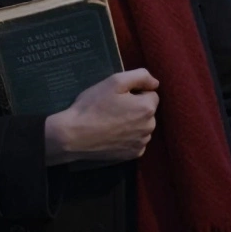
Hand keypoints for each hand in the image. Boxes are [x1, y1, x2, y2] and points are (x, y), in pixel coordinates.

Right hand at [44, 68, 159, 165]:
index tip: (118, 96)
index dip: (134, 92)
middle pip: (147, 111)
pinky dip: (128, 137)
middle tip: (113, 108)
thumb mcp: (114, 81)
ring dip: (133, 122)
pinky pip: (136, 141)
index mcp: (147, 108)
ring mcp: (141, 143)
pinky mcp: (133, 155)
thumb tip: (155, 83)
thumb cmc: (93, 105)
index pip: (150, 94)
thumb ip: (140, 76)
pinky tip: (113, 134)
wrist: (74, 135)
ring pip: (142, 126)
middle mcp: (149, 128)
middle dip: (135, 107)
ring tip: (111, 121)